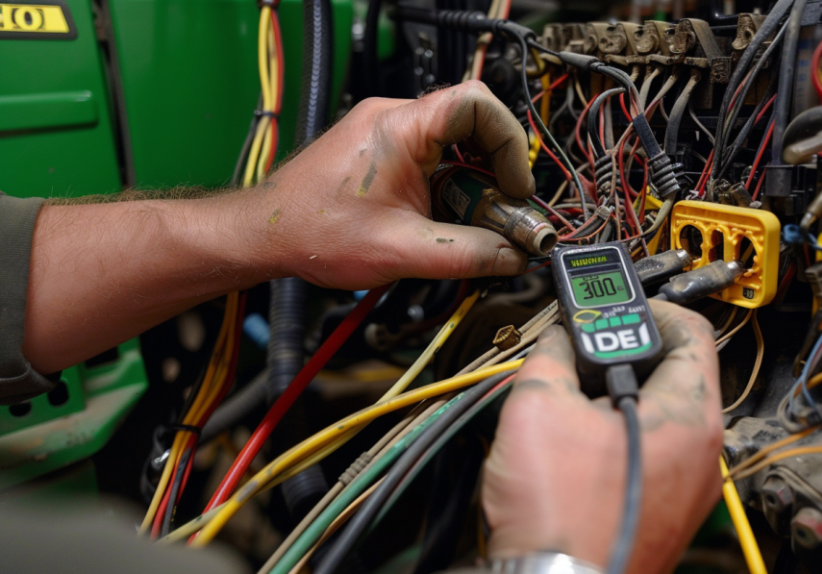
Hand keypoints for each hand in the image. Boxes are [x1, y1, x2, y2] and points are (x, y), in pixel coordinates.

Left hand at [252, 81, 535, 288]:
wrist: (266, 234)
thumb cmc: (313, 232)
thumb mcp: (401, 252)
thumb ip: (467, 255)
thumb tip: (512, 258)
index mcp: (399, 128)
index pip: (478, 104)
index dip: (508, 144)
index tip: (514, 187)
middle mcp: (393, 118)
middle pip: (473, 125)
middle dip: (495, 171)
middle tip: (501, 212)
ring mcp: (386, 130)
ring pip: (455, 143)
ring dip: (473, 182)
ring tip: (471, 222)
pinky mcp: (382, 148)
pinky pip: (434, 155)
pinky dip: (451, 184)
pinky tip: (445, 218)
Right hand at [482, 300, 722, 573]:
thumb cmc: (559, 517)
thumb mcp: (537, 407)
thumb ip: (551, 354)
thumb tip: (557, 337)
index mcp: (689, 417)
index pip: (693, 331)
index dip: (648, 307)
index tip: (613, 309)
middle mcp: (703, 454)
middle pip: (678, 374)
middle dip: (626, 354)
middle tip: (583, 351)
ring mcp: (688, 489)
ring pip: (663, 416)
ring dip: (621, 396)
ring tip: (574, 398)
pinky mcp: (666, 513)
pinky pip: (655, 455)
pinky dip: (623, 436)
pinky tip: (579, 444)